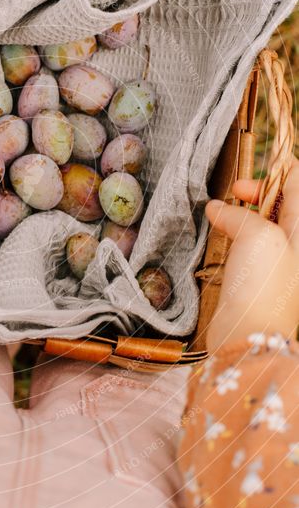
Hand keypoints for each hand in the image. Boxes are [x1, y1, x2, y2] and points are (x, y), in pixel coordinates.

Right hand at [205, 158, 298, 353]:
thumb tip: (217, 208)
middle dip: (257, 193)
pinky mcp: (262, 278)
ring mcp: (281, 262)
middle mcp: (297, 244)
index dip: (275, 172)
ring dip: (244, 215)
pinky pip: (252, 247)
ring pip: (265, 225)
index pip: (298, 185)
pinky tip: (220, 236)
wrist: (250, 334)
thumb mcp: (257, 235)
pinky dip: (237, 236)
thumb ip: (239, 214)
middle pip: (283, 203)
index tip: (247, 176)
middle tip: (233, 194)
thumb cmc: (263, 285)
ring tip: (222, 215)